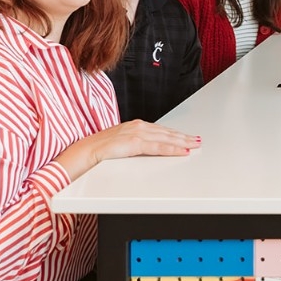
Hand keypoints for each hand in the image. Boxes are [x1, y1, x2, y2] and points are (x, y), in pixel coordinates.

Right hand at [55, 120, 200, 179]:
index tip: (188, 138)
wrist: (82, 153)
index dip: (175, 134)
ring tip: (194, 145)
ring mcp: (134, 134)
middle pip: (165, 132)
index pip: (160, 130)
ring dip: (181, 142)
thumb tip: (147, 151)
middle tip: (198, 140)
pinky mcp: (132, 143)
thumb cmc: (98, 152)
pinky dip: (171, 149)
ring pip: (164, 138)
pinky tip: (182, 152)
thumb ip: (134, 146)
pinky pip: (156, 147)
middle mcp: (136, 127)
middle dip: (183, 137)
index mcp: (133, 127)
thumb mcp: (120, 146)